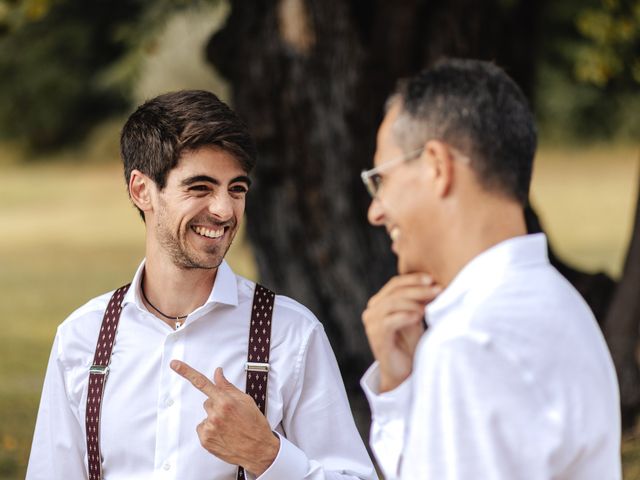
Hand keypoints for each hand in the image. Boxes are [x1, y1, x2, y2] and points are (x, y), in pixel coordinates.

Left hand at [170, 361, 279, 475]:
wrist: (258, 450)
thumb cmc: (254, 424)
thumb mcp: (246, 401)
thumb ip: (228, 386)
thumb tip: (218, 372)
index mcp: (226, 401)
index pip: (203, 383)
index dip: (187, 372)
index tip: (175, 364)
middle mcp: (215, 414)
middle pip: (208, 402)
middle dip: (217, 406)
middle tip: (232, 416)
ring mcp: (209, 428)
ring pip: (206, 415)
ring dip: (215, 419)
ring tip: (230, 427)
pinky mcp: (205, 440)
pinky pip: (203, 428)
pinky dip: (211, 430)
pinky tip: (223, 435)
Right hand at [362, 273, 440, 391]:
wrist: (402, 371)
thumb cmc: (409, 344)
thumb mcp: (415, 316)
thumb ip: (418, 301)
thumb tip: (434, 283)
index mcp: (379, 302)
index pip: (395, 284)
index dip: (413, 279)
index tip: (432, 279)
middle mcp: (372, 310)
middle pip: (395, 292)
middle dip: (418, 289)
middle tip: (437, 290)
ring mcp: (371, 323)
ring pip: (392, 303)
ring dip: (414, 301)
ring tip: (431, 305)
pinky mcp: (375, 336)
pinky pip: (389, 321)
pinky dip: (406, 316)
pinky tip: (419, 316)